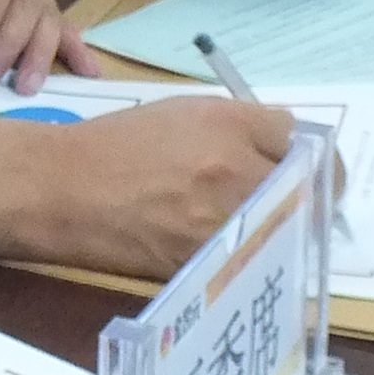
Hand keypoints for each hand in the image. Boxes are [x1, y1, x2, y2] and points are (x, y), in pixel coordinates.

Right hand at [45, 99, 293, 278]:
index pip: (296, 137)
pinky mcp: (207, 263)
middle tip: (298, 193)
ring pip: (285, 224)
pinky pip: (252, 254)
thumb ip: (240, 124)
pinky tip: (232, 239)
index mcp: (227, 126)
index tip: (300, 160)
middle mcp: (232, 173)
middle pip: (308, 185)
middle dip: (310, 188)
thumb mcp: (183, 111)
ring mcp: (222, 223)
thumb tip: (284, 144)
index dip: (302, 149)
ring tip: (262, 217)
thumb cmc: (119, 143)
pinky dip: (252, 248)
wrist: (63, 190)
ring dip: (284, 221)